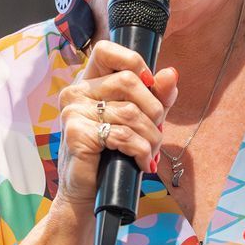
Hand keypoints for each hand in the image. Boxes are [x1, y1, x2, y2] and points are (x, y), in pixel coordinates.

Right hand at [53, 41, 177, 210]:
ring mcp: (73, 112)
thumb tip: (171, 74)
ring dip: (151, 137)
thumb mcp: (140, 121)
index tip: (149, 86)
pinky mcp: (76, 134)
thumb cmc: (112, 155)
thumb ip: (155, 96)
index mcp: (88, 82)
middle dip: (154, 110)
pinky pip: (123, 135)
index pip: (107, 50)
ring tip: (150, 153)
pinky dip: (141, 151)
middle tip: (157, 132)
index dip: (134, 62)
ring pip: (130, 112)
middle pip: (128, 81)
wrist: (88, 194)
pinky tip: (143, 163)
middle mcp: (76, 92)